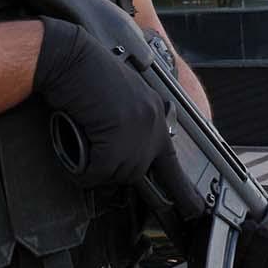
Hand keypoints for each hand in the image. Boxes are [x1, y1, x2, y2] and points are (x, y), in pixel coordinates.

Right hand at [33, 17, 169, 187]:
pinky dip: (82, 170)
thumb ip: (132, 124)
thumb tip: (126, 155)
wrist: (72, 58)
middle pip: (134, 172)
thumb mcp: (121, 98)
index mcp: (156, 114)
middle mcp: (153, 124)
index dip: (183, 190)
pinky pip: (98, 172)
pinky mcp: (118, 137)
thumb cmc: (87, 74)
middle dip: (110, 167)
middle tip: (93, 147)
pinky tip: (76, 152)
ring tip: (83, 138)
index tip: (195, 209)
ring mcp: (137, 131)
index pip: (173, 161)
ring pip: (115, 173)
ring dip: (94, 166)